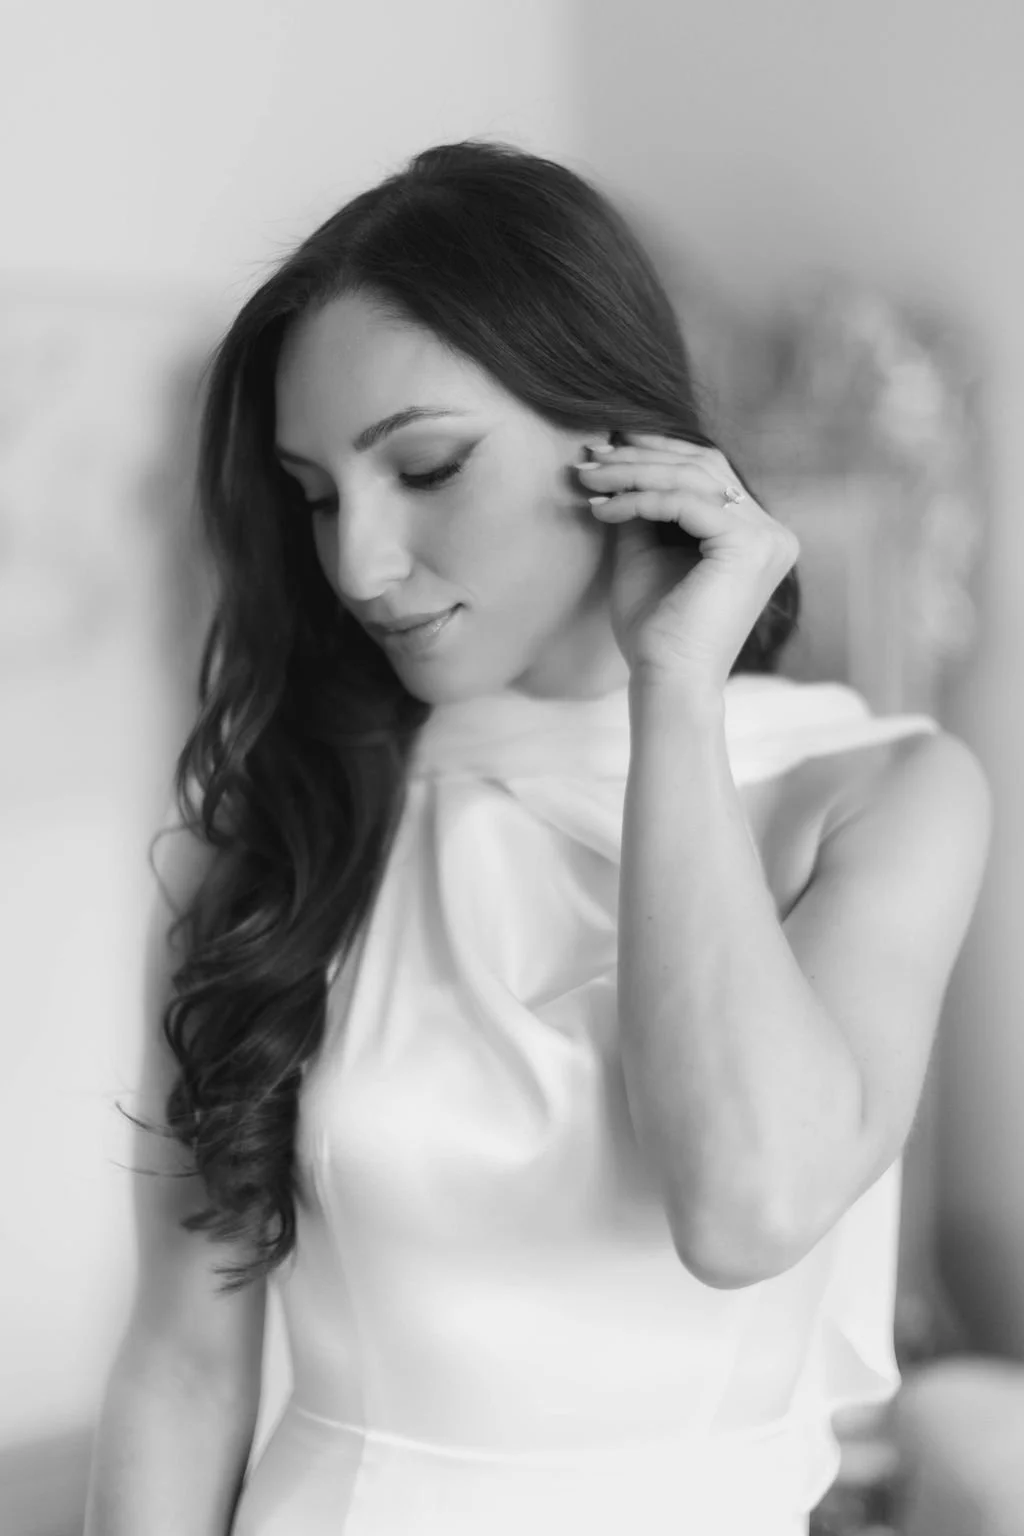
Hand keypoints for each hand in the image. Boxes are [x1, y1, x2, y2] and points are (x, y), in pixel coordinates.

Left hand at [576, 432, 798, 692]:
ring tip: (587, 477)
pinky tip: (603, 509)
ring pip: (692, 477)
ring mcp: (766, 537)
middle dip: (640, 455)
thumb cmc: (655, 631)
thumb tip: (617, 458)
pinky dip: (639, 500)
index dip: (658, 450)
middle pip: (702, 466)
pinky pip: (684, 503)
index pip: (709, 471)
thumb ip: (643, 507)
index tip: (607, 446)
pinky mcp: (748, 546)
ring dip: (633, 472)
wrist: (668, 681)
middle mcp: (771, 532)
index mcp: (756, 535)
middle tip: (589, 454)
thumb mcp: (644, 553)